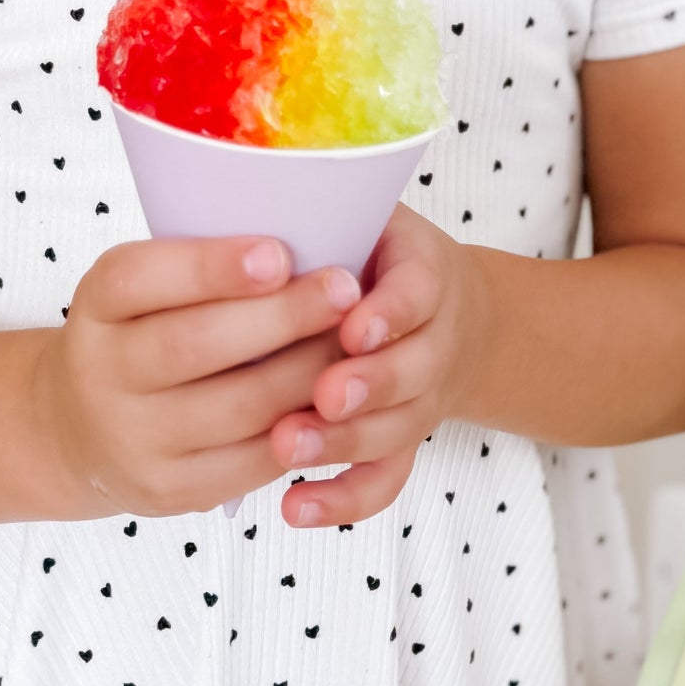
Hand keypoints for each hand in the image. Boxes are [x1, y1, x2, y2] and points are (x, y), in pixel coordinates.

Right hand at [33, 236, 359, 515]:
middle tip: (346, 289)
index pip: (140, 278)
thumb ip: (201, 267)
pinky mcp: (170, 490)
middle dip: (282, 316)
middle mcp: (101, 373)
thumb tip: (302, 239)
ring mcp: (133, 439)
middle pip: (194, 344)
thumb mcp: (145, 290)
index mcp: (96, 304)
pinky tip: (335, 397)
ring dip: (307, 371)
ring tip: (355, 341)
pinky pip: (251, 460)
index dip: (210, 266)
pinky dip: (302, 426)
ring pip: (237, 407)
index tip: (279, 252)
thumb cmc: (140, 336)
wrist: (80, 430)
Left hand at [269, 207, 484, 528]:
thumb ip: (321, 205)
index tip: (354, 324)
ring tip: (287, 449)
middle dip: (369, 386)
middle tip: (321, 398)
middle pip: (416, 369)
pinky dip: (345, 499)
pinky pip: (386, 478)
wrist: (443, 309)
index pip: (419, 290)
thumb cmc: (373, 252)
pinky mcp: (402, 438)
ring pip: (398, 428)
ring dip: (346, 443)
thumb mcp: (366, 212)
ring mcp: (423, 393)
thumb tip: (240, 178)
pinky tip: (295, 507)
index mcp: (423, 270)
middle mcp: (435, 336)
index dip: (390, 311)